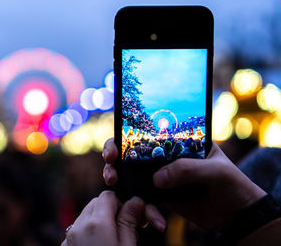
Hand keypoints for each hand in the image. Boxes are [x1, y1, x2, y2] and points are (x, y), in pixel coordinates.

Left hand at [61, 191, 144, 245]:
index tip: (129, 216)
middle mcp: (79, 226)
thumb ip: (129, 222)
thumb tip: (135, 200)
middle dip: (109, 211)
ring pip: (85, 216)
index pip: (107, 195)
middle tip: (123, 228)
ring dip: (97, 221)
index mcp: (97, 223)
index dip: (120, 203)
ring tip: (111, 238)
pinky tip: (98, 244)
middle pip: (95, 204)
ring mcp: (68, 237)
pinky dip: (87, 233)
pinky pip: (76, 230)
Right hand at [102, 138, 265, 229]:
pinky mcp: (162, 195)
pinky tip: (147, 216)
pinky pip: (144, 197)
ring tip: (113, 183)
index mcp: (179, 141)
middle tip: (110, 161)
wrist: (238, 215)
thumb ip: (187, 170)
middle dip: (115, 153)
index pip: (150, 131)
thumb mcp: (215, 170)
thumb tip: (156, 179)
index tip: (117, 142)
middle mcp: (166, 155)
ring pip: (133, 173)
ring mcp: (163, 175)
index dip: (129, 133)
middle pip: (134, 150)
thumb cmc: (232, 184)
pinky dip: (141, 206)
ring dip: (119, 177)